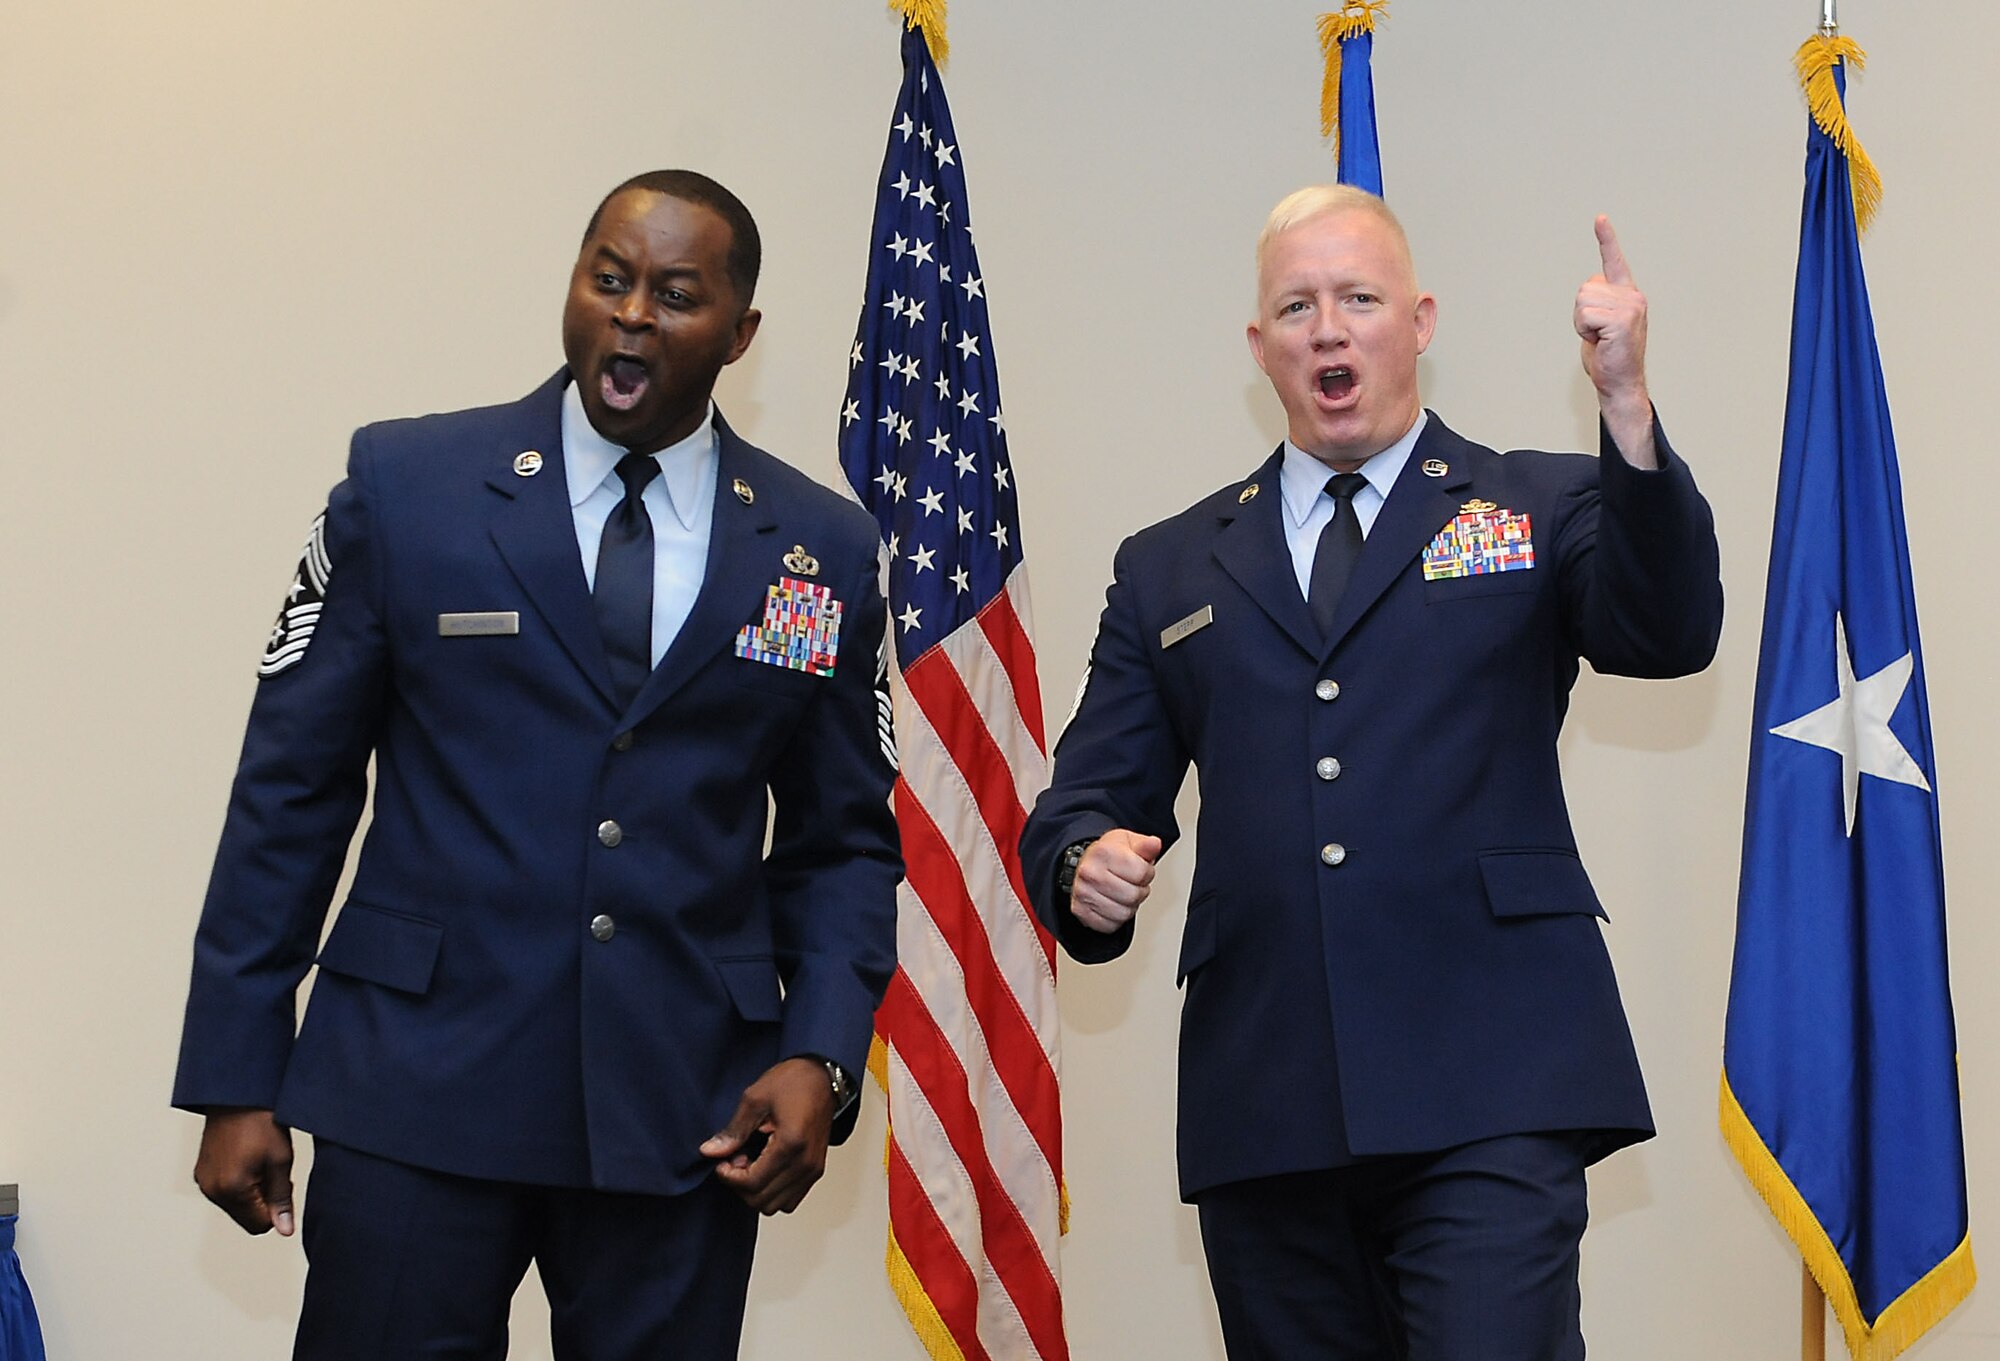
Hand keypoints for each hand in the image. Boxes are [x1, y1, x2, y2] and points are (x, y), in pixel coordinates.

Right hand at [193, 1108, 295, 1236]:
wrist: (237, 1093)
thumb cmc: (261, 1122)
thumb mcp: (280, 1160)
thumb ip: (281, 1199)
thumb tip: (284, 1230)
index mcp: (231, 1190)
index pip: (258, 1225)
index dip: (276, 1208)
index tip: (283, 1183)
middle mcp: (211, 1189)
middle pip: (245, 1217)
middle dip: (263, 1200)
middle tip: (273, 1169)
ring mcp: (203, 1180)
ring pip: (235, 1204)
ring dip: (252, 1191)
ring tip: (260, 1159)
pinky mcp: (201, 1171)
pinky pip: (224, 1190)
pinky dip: (238, 1182)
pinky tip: (247, 1157)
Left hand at [701, 1057, 834, 1213]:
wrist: (822, 1076)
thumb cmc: (793, 1082)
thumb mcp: (755, 1099)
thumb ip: (734, 1131)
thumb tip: (711, 1152)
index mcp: (791, 1144)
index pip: (752, 1183)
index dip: (729, 1177)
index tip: (721, 1162)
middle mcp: (805, 1163)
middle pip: (762, 1200)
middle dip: (741, 1185)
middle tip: (735, 1160)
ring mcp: (813, 1169)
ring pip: (776, 1206)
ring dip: (757, 1191)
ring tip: (751, 1164)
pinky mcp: (816, 1171)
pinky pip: (791, 1200)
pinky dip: (773, 1192)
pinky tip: (766, 1169)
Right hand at [1069, 829, 1161, 934]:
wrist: (1084, 864)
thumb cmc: (1107, 854)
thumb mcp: (1128, 841)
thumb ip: (1145, 845)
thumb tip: (1154, 844)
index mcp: (1103, 852)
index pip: (1141, 873)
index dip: (1148, 873)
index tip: (1141, 870)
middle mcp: (1090, 873)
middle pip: (1133, 895)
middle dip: (1139, 891)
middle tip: (1132, 883)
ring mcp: (1083, 893)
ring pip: (1123, 914)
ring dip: (1129, 907)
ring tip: (1123, 894)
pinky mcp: (1080, 911)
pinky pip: (1110, 925)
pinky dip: (1116, 919)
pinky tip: (1113, 904)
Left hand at [1574, 215, 1657, 467]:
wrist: (1620, 383)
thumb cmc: (1608, 356)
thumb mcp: (1599, 324)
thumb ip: (1596, 303)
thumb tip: (1588, 291)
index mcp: (1626, 294)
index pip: (1614, 261)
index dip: (1606, 239)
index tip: (1600, 218)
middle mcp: (1632, 295)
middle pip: (1584, 289)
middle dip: (1581, 314)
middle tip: (1597, 334)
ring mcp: (1631, 306)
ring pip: (1582, 302)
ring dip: (1582, 324)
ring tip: (1599, 338)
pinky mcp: (1623, 320)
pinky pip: (1586, 316)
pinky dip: (1585, 331)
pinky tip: (1601, 342)